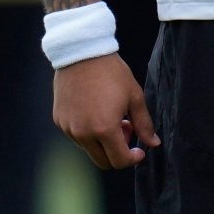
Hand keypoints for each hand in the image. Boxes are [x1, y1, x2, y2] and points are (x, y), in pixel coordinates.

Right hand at [52, 53, 155, 170]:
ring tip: (110, 116)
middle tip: (126, 128)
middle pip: (103, 161)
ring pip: (89, 149)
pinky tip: (94, 111)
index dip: (133, 158)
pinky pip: (76, 136)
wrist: (82, 52)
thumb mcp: (134, 97)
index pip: (120, 161)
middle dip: (118, 152)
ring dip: (102, 142)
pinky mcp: (59, 120)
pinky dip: (88, 132)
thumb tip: (154, 144)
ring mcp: (69, 128)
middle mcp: (83, 133)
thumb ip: (145, 124)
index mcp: (105, 129)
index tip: (139, 149)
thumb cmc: (112, 73)